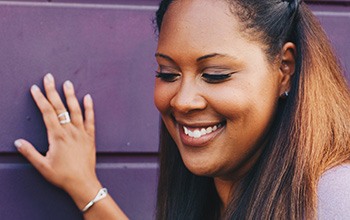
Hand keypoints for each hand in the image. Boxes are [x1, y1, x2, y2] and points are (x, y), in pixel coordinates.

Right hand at [15, 73, 99, 199]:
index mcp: (57, 136)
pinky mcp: (90, 136)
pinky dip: (89, 108)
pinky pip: (91, 119)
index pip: (47, 112)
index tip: (35, 88)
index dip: (40, 99)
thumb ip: (30, 152)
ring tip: (67, 83)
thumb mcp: (42, 166)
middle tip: (48, 77)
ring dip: (70, 95)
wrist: (82, 182)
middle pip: (60, 107)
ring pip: (75, 110)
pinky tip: (88, 98)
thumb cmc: (62, 175)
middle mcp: (70, 130)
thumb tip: (18, 141)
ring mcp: (81, 132)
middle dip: (52, 91)